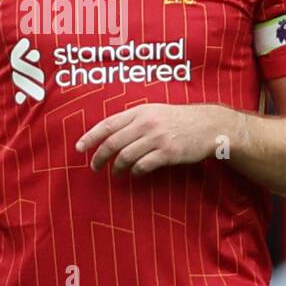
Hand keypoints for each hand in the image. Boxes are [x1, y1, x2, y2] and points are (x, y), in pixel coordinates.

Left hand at [75, 103, 235, 176]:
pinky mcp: (168, 153)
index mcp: (139, 111)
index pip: (108, 124)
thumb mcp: (154, 111)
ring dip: (117, 168)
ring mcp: (157, 138)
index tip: (79, 148)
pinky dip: (135, 172)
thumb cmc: (177, 119)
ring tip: (115, 173)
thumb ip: (133, 120)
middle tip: (94, 167)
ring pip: (126, 156)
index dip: (90, 137)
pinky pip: (143, 165)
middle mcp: (146, 123)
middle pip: (113, 143)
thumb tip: (109, 134)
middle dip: (99, 157)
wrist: (207, 125)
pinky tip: (134, 174)